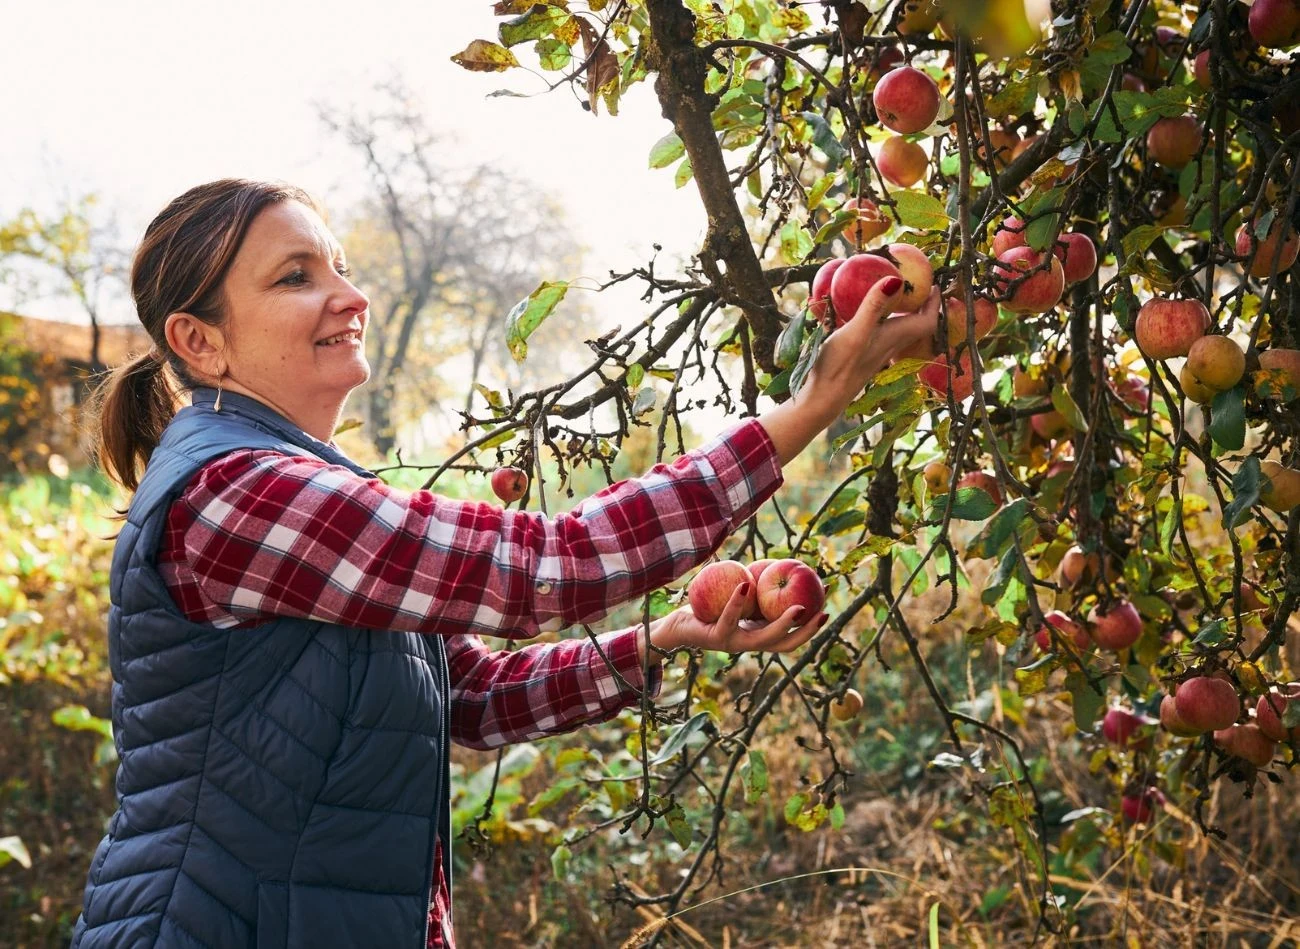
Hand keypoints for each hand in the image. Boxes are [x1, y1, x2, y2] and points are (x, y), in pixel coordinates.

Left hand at [638, 582, 825, 661]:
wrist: (677, 626)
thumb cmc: (709, 607)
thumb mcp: (738, 596)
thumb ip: (757, 589)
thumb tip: (779, 564)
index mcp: (757, 636)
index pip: (790, 636)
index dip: (810, 627)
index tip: (827, 608)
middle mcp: (748, 644)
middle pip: (784, 644)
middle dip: (806, 632)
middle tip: (821, 612)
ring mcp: (733, 643)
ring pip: (763, 639)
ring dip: (782, 625)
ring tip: (797, 607)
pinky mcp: (715, 637)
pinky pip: (729, 618)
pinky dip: (738, 601)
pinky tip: (746, 584)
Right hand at [801, 278, 942, 415]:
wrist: (822, 397)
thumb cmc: (839, 366)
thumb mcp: (856, 330)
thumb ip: (874, 305)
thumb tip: (896, 279)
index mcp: (894, 337)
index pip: (927, 321)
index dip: (933, 303)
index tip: (932, 284)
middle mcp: (889, 345)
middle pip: (916, 325)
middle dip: (919, 305)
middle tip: (914, 285)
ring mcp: (876, 352)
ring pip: (900, 331)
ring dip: (902, 314)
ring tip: (893, 297)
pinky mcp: (862, 356)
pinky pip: (881, 334)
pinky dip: (881, 321)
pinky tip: (866, 316)